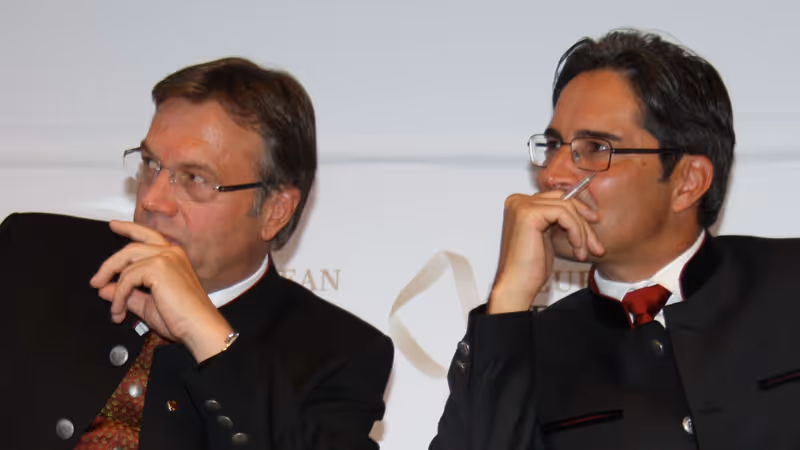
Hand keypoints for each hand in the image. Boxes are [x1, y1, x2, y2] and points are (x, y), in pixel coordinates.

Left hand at [90, 221, 232, 362]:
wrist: (199, 327)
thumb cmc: (183, 319)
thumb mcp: (149, 305)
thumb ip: (129, 294)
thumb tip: (107, 289)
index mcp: (174, 257)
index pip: (147, 235)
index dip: (128, 228)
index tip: (114, 226)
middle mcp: (171, 252)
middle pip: (131, 247)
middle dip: (109, 264)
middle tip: (96, 280)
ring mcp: (166, 257)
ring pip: (126, 261)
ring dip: (113, 284)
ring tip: (113, 307)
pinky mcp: (159, 267)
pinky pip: (127, 278)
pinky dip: (119, 296)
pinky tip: (120, 310)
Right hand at [488, 190, 604, 313]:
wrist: (518, 286)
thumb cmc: (529, 268)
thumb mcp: (547, 237)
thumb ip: (556, 220)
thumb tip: (581, 210)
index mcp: (519, 205)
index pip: (556, 198)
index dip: (578, 211)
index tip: (593, 225)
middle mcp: (518, 201)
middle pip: (562, 200)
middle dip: (583, 221)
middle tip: (595, 243)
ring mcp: (522, 205)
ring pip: (566, 207)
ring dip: (581, 231)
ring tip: (584, 251)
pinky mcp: (529, 213)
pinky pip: (564, 214)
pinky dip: (576, 231)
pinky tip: (577, 248)